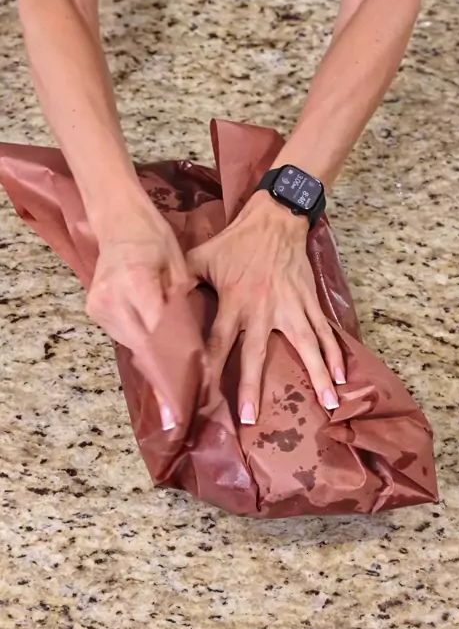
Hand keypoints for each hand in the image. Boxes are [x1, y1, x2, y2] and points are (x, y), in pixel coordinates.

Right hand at [86, 188, 188, 429]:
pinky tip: (159, 366)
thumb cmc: (155, 239)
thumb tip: (193, 351)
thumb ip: (183, 309)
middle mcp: (111, 299)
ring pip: (133, 347)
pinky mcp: (94, 311)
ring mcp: (99, 307)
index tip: (189, 395)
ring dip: (154, 365)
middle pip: (143, 349)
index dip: (176, 367)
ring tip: (175, 393)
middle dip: (165, 377)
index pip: (159, 336)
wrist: (119, 221)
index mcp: (136, 283)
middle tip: (183, 408)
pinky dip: (143, 349)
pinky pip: (124, 338)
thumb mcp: (179, 271)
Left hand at [187, 191, 345, 423]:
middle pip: (256, 353)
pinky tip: (341, 376)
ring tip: (328, 403)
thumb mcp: (201, 257)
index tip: (205, 397)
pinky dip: (334, 353)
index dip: (211, 369)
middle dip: (253, 386)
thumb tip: (158, 302)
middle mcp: (262, 309)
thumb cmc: (235, 241)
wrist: (275, 217)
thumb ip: (182, 281)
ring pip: (305, 346)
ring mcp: (290, 306)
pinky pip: (323, 330)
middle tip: (251, 417)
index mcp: (234, 301)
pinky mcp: (308, 300)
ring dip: (316, 375)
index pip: (219, 342)